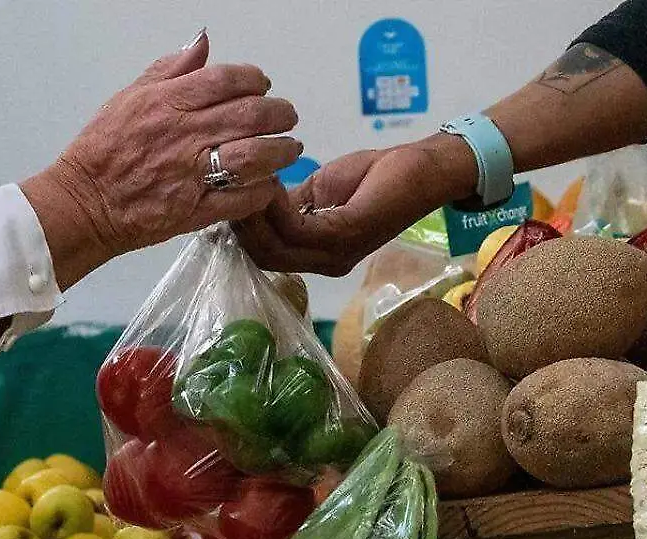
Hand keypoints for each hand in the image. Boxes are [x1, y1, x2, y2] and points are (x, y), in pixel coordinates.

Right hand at [22, 33, 300, 287]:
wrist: (84, 202)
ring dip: (281, 150)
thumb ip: (170, 69)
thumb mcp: (129, 98)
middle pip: (250, 115)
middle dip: (279, 113)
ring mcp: (191, 175)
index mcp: (167, 104)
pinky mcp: (195, 210)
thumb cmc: (102, 151)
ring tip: (289, 149)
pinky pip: (242, 198)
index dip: (254, 78)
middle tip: (287, 116)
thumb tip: (201, 43)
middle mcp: (183, 136)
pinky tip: (268, 184)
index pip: (226, 80)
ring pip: (254, 156)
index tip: (263, 84)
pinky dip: (263, 190)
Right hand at [236, 134, 477, 275]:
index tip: (225, 195)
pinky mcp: (345, 235)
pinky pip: (295, 229)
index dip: (241, 229)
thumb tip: (255, 201)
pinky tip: (269, 180)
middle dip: (239, 224)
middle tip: (227, 186)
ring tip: (244, 180)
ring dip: (253, 213)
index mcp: (318, 253)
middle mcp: (324, 262)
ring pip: (274, 248)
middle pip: (264, 257)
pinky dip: (274, 206)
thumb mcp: (320, 191)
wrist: (421, 169)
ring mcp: (335, 253)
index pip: (266, 254)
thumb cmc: (376, 177)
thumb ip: (290, 205)